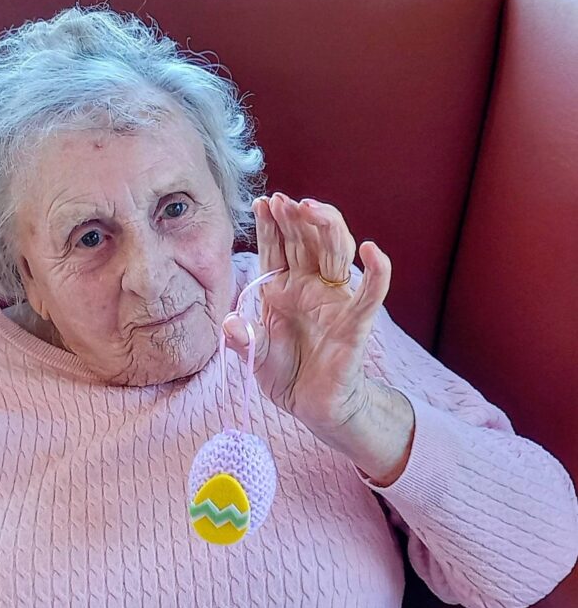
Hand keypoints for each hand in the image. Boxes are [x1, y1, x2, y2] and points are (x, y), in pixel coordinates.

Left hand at [224, 191, 391, 444]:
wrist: (313, 407)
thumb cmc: (286, 375)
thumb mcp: (256, 357)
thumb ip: (242, 340)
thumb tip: (230, 323)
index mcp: (283, 289)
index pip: (277, 248)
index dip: (271, 225)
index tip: (262, 202)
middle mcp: (310, 287)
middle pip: (306, 242)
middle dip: (295, 219)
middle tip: (283, 200)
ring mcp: (334, 301)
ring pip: (335, 254)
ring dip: (326, 228)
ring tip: (311, 208)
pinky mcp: (355, 323)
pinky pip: (370, 295)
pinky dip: (376, 272)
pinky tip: (371, 250)